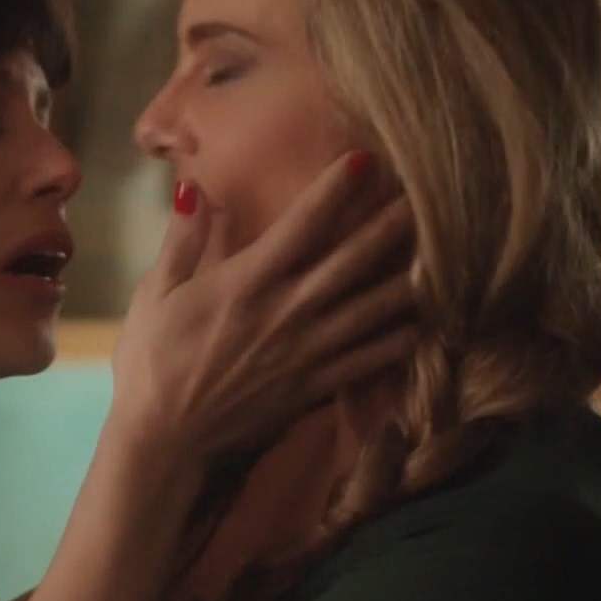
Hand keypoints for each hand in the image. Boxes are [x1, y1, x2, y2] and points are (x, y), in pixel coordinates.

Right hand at [112, 151, 416, 459]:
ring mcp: (305, 352)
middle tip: (430, 193)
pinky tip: (427, 323)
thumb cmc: (151, 364)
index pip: (301, 225)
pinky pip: (369, 361)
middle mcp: (286, 312)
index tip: (363, 158)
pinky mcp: (313, 387)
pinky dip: (400, 341)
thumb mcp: (154, 295)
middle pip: (352, 260)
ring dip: (409, 278)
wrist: (164, 442)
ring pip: (372, 309)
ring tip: (448, 252)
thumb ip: (181, 241)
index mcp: (246, 282)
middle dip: (391, 224)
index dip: (335, 188)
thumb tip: (193, 188)